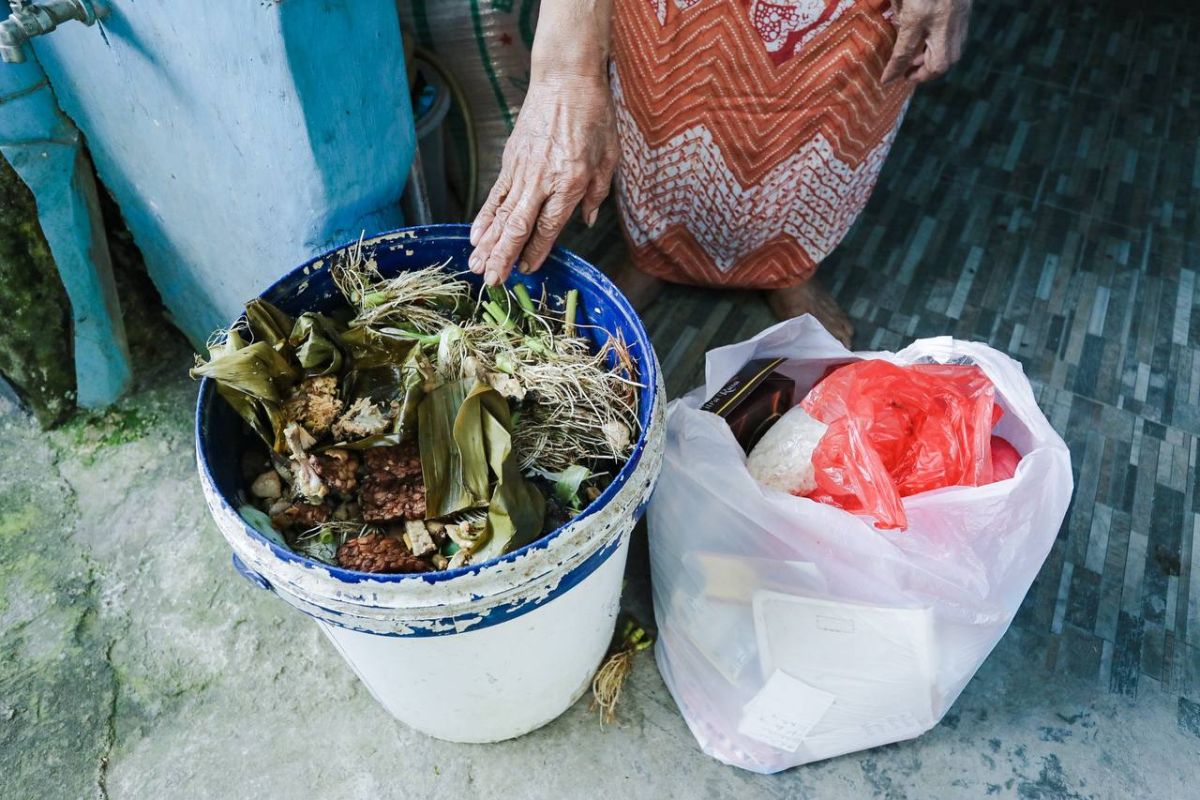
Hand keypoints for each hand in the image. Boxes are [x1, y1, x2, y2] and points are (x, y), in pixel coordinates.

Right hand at [468, 73, 618, 285]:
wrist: (566, 78)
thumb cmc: (594, 115)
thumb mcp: (609, 156)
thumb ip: (598, 193)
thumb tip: (586, 221)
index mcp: (571, 182)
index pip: (549, 226)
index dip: (536, 252)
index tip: (526, 270)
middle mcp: (542, 180)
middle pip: (518, 226)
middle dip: (503, 257)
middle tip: (491, 281)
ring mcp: (522, 170)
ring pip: (501, 214)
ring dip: (487, 244)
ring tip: (476, 266)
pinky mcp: (510, 160)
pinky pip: (496, 195)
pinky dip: (484, 217)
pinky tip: (475, 236)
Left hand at [881, 0, 971, 84]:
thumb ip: (899, 11)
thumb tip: (898, 27)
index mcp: (920, 14)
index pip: (904, 52)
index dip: (894, 70)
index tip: (886, 80)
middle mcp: (944, 20)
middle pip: (939, 64)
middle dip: (923, 75)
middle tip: (908, 74)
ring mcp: (959, 17)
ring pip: (953, 55)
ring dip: (936, 63)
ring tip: (918, 60)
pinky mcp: (967, 11)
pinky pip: (959, 41)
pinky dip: (946, 49)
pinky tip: (933, 44)